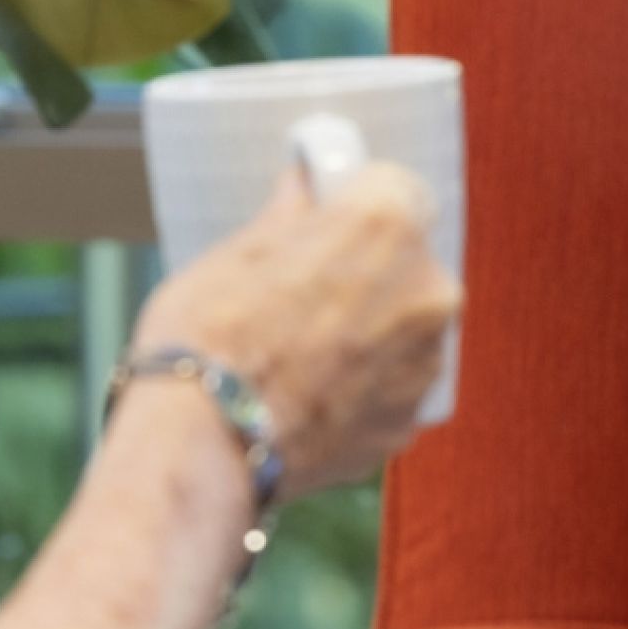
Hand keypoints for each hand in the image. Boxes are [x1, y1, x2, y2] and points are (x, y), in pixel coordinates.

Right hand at [125, 161, 458, 498]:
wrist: (200, 439)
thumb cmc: (209, 334)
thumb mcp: (237, 252)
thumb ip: (291, 216)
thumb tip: (304, 188)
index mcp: (387, 226)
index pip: (395, 189)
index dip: (358, 204)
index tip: (331, 221)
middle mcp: (427, 290)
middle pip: (406, 263)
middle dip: (366, 273)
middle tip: (305, 294)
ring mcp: (424, 362)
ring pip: (405, 329)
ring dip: (369, 333)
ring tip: (301, 355)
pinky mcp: (409, 421)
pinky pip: (392, 388)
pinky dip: (362, 389)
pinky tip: (309, 396)